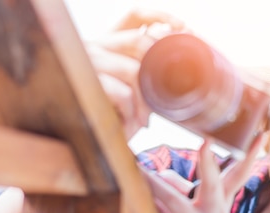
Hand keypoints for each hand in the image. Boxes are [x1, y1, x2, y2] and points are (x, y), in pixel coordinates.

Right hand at [85, 9, 184, 137]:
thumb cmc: (115, 115)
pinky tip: (131, 123)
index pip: (134, 16)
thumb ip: (150, 66)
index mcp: (107, 44)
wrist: (89, 138)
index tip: (182, 28)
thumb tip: (175, 38)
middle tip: (166, 93)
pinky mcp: (87, 83)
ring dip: (146, 99)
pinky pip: (122, 93)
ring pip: (133, 69)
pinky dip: (132, 111)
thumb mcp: (136, 89)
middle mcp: (94, 45)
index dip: (160, 17)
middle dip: (159, 66)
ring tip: (145, 118)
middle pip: (138, 40)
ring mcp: (88, 62)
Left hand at [143, 136, 262, 212]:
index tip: (259, 135)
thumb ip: (183, 187)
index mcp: (223, 202)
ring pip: (176, 201)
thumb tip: (159, 177)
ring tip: (140, 171)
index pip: (239, 174)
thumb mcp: (204, 210)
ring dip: (157, 185)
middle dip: (208, 162)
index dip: (251, 155)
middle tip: (205, 142)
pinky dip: (151, 208)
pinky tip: (140, 200)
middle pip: (213, 184)